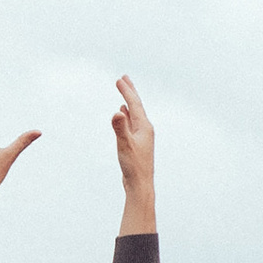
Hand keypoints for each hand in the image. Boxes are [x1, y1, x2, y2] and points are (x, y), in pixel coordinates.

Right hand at [111, 74, 156, 229]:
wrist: (140, 184)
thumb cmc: (133, 166)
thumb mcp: (125, 145)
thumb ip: (120, 128)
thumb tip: (117, 112)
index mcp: (144, 127)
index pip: (134, 104)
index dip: (126, 91)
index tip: (119, 79)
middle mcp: (145, 129)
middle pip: (137, 106)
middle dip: (130, 92)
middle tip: (124, 78)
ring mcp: (142, 136)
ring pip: (135, 114)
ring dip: (129, 102)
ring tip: (125, 93)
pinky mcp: (137, 143)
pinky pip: (132, 123)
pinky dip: (127, 115)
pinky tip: (123, 114)